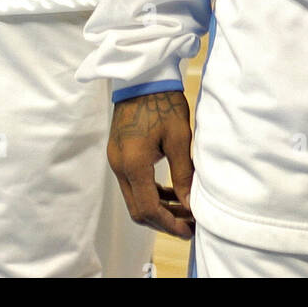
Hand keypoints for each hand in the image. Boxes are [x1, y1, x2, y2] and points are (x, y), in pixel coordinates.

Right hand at [107, 91, 194, 238]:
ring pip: (135, 198)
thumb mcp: (178, 137)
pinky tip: (171, 192)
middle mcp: (119, 166)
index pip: (148, 209)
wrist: (142, 76)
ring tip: (185, 210)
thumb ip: (183, 174)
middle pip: (138, 209)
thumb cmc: (163, 102)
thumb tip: (191, 204)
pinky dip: (151, 192)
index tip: (189, 230)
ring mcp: (116, 160)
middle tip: (190, 224)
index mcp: (134, 163)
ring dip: (158, 208)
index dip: (169, 224)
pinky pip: (133, 184)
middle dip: (164, 221)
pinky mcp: (119, 154)